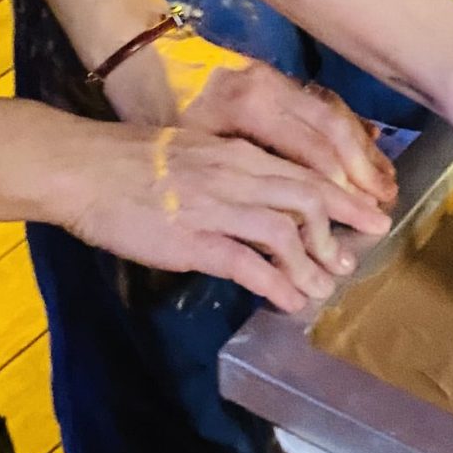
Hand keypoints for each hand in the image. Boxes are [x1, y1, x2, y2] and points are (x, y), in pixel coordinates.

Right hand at [55, 123, 389, 314]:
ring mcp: (217, 208)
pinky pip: (249, 264)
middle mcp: (236, 176)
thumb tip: (258, 192)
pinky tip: (290, 301)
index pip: (305, 172)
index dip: (343, 196)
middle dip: (342, 229)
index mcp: (237, 153)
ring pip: (286, 234)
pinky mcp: (194, 240)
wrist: (84, 168)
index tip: (368, 214)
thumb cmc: (130, 159)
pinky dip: (277, 284)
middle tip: (358, 256)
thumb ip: (228, 169)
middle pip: (308, 200)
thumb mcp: (193, 150)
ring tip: (324, 288)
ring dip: (312, 265)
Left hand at [104, 27, 397, 211]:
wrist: (134, 51)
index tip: (362, 218)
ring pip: (331, 114)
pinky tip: (360, 150)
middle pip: (332, 130)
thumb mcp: (185, 148)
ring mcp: (274, 79)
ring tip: (381, 182)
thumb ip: (231, 179)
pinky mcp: (270, 78)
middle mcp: (272, 88)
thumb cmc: (149, 106)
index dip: (340, 189)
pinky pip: (318, 104)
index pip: (313, 151)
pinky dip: (343, 130)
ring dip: (358, 150)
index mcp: (251, 106)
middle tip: (384, 204)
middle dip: (362, 170)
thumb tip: (272, 227)